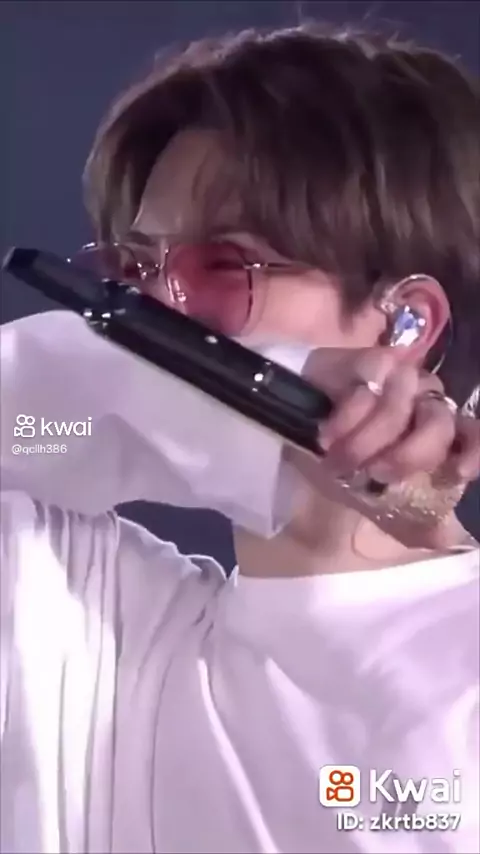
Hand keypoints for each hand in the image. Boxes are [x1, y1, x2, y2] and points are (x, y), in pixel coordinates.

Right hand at [289, 347, 479, 550]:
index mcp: (436, 433)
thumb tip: (443, 539)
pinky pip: (367, 389)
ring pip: (398, 407)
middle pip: (438, 423)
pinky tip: (327, 435)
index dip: (474, 449)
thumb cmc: (344, 458)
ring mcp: (400, 378)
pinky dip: (346, 418)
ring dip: (365, 441)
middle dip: (408, 455)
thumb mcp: (374, 497)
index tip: (460, 472)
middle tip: (376, 474)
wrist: (295, 424)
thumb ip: (408, 517)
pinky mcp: (370, 361)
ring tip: (337, 460)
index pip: (472, 434)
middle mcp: (425, 402)